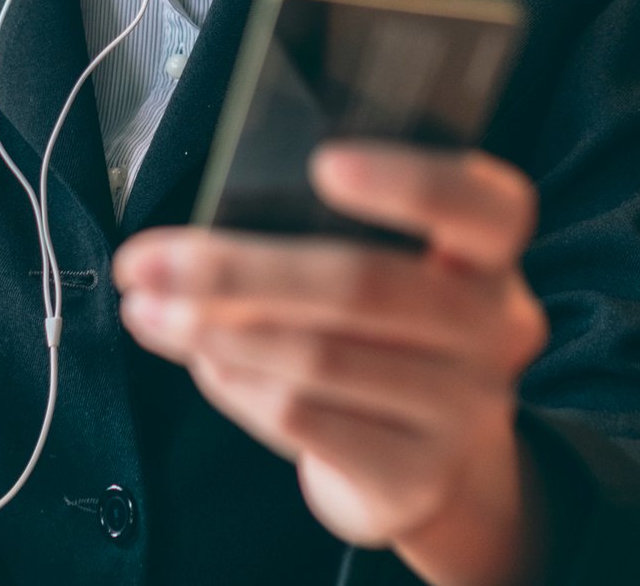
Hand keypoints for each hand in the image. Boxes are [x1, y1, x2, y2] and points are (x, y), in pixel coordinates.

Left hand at [114, 143, 549, 584]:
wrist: (432, 470)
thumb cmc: (387, 339)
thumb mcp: (392, 276)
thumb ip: (328, 240)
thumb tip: (202, 233)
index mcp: (490, 255)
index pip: (484, 206)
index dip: (409, 182)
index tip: (323, 163)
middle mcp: (494, 328)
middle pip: (364, 284)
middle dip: (236, 268)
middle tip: (145, 261)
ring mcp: (463, 409)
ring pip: (319, 358)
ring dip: (214, 332)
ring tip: (150, 311)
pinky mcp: (415, 476)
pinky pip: (304, 418)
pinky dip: (236, 385)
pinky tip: (201, 361)